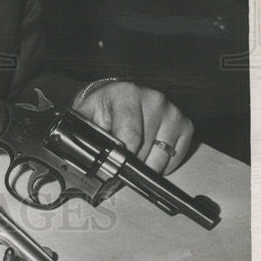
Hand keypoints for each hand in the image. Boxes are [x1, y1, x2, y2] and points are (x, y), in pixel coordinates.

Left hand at [75, 81, 193, 174]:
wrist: (120, 97)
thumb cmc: (103, 108)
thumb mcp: (88, 115)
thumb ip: (82, 131)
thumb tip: (75, 151)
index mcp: (127, 95)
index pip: (130, 136)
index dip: (122, 157)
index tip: (114, 165)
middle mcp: (153, 99)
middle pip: (145, 150)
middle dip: (130, 163)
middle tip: (120, 160)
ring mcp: (172, 111)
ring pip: (161, 157)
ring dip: (146, 164)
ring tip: (133, 153)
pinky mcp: (185, 123)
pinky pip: (176, 157)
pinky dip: (163, 164)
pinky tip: (149, 153)